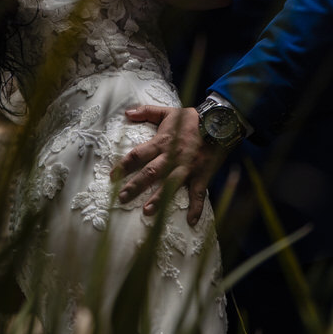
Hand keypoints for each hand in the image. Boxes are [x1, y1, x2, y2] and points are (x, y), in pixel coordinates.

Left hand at [115, 105, 221, 225]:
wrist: (220, 123)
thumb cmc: (192, 119)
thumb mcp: (168, 112)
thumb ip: (146, 111)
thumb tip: (126, 112)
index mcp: (162, 142)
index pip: (138, 154)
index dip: (124, 165)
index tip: (112, 177)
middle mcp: (172, 157)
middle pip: (150, 173)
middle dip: (135, 186)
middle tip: (122, 198)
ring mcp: (187, 168)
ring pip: (170, 185)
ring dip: (159, 199)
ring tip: (146, 212)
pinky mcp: (202, 175)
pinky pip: (198, 194)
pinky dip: (196, 208)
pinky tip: (191, 221)